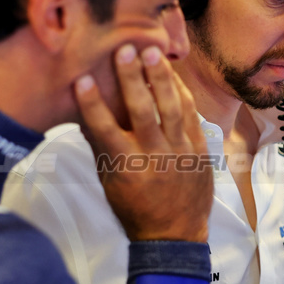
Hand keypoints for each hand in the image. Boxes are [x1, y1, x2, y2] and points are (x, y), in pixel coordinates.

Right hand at [74, 44, 210, 242]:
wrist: (175, 234)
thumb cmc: (134, 208)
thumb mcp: (110, 182)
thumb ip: (100, 147)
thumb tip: (82, 115)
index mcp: (127, 167)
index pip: (105, 130)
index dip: (93, 104)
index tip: (82, 80)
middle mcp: (155, 156)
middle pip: (143, 110)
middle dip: (132, 79)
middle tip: (124, 50)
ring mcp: (181, 151)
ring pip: (172, 107)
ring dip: (162, 77)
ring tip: (153, 50)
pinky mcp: (200, 149)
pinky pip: (191, 115)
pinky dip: (182, 92)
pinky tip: (172, 73)